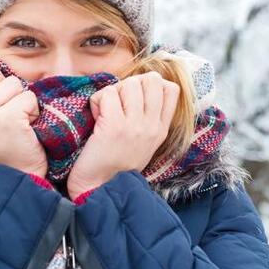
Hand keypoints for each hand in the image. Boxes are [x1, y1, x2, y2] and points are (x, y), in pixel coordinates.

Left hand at [66, 71, 179, 199]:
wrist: (100, 189)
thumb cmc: (116, 164)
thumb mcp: (144, 143)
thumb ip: (149, 118)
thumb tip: (141, 86)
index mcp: (161, 129)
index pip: (172, 89)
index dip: (150, 85)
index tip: (135, 98)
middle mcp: (152, 126)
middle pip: (152, 80)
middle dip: (130, 84)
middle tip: (118, 102)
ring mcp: (135, 126)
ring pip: (129, 84)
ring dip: (112, 92)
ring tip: (106, 111)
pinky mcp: (114, 126)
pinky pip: (107, 94)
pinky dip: (96, 102)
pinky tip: (96, 118)